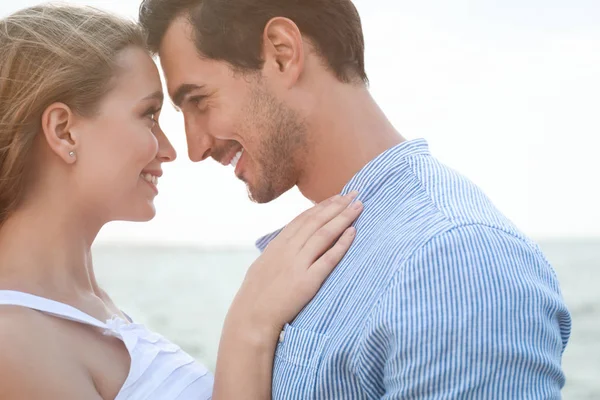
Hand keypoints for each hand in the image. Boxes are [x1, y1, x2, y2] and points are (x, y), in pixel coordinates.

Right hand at [226, 191, 362, 339]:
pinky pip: (329, 258)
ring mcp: (298, 264)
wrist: (252, 316)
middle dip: (337, 205)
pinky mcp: (308, 281)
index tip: (337, 197)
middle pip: (317, 221)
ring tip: (358, 206)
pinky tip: (353, 232)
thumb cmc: (256, 294)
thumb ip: (278, 251)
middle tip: (355, 194)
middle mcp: (288, 249)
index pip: (304, 218)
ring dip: (343, 218)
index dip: (322, 206)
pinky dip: (342, 243)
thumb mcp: (264, 264)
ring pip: (324, 234)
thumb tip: (288, 242)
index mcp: (278, 244)